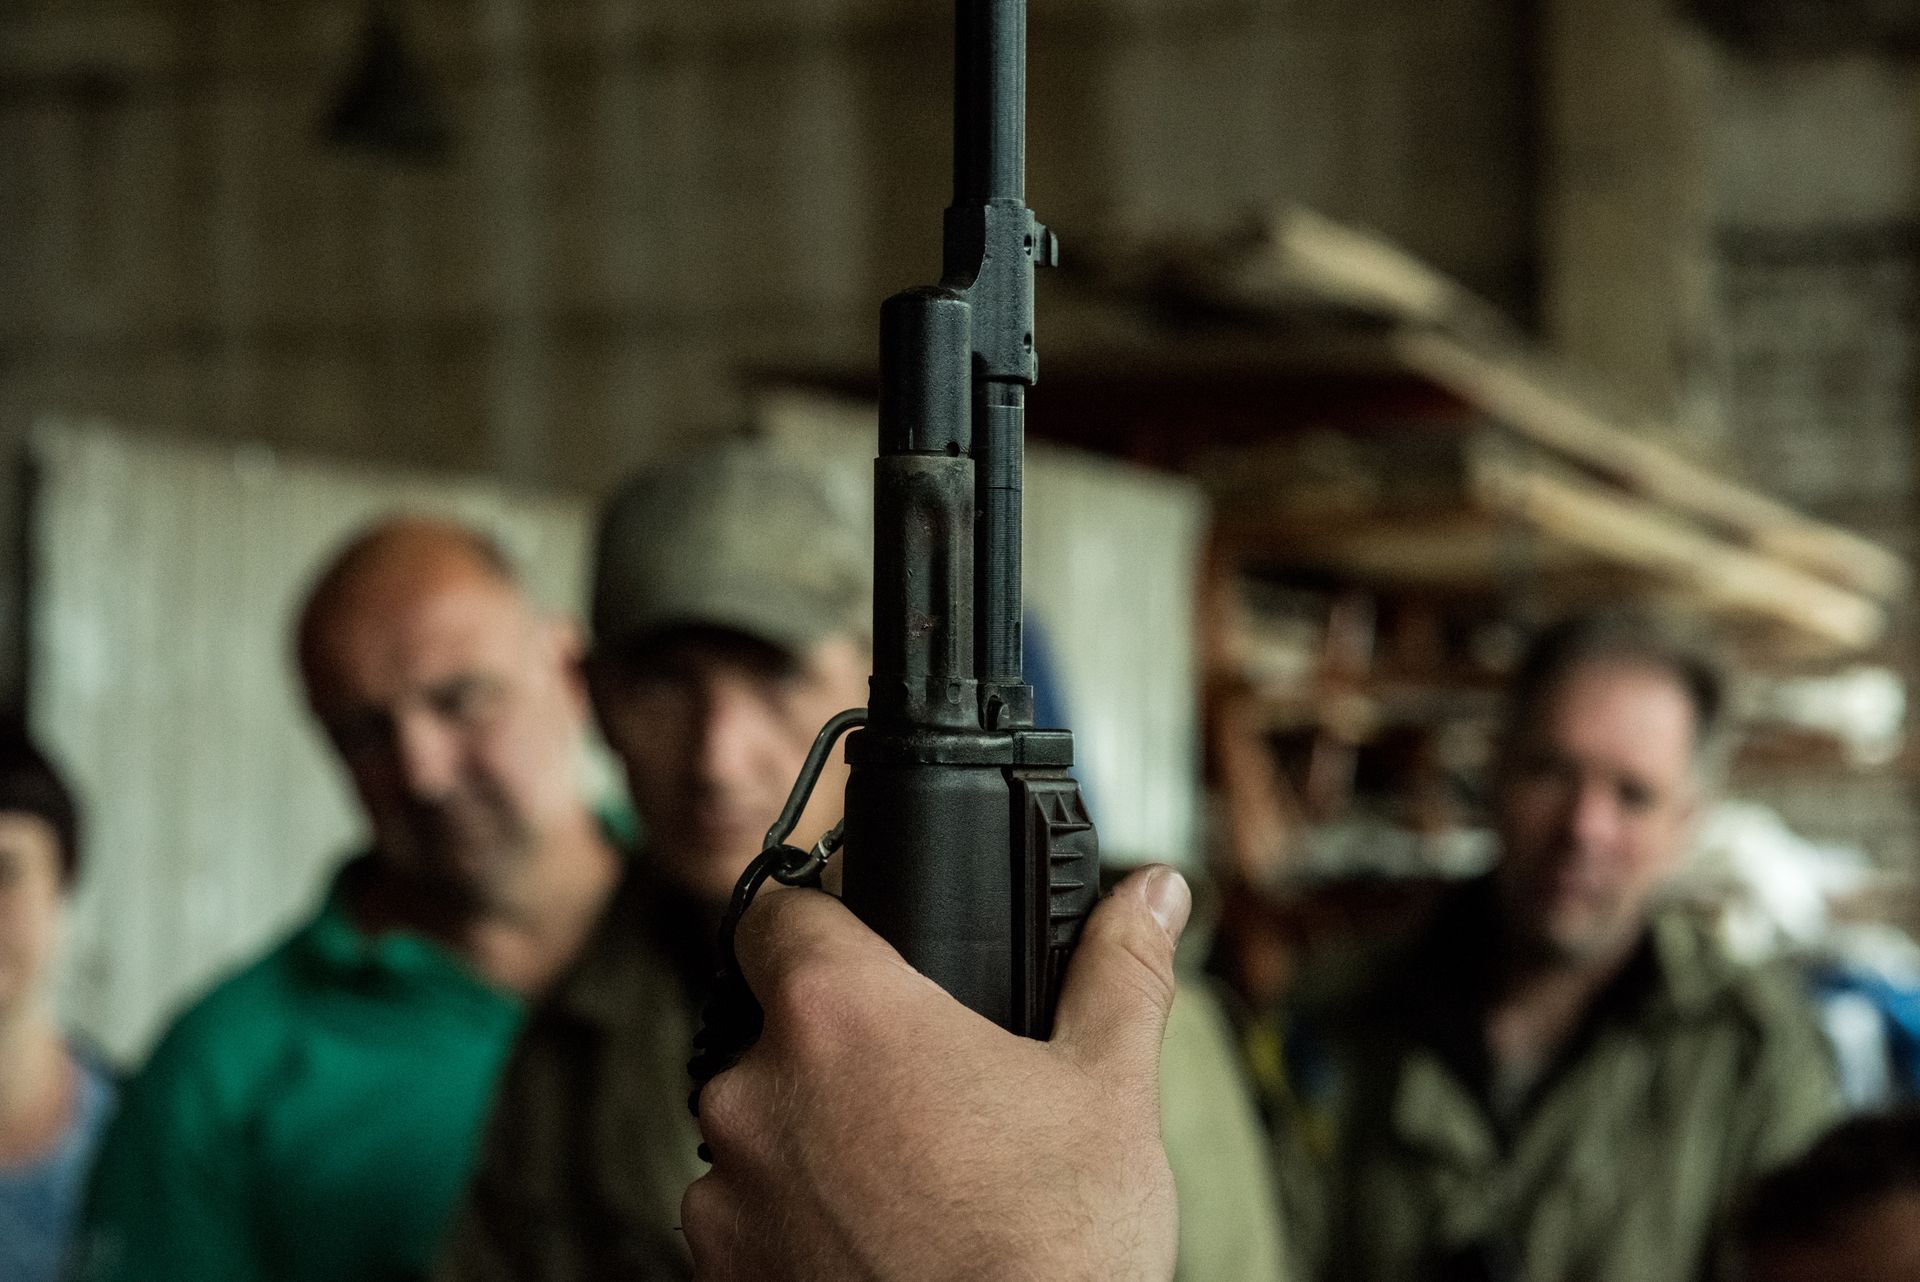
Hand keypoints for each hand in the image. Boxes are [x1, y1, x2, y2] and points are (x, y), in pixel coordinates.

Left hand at [683, 865, 1192, 1281]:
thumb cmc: (1058, 1245)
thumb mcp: (1108, 1087)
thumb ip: (1117, 970)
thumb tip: (1153, 892)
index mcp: (839, 1014)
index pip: (776, 914)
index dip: (820, 916)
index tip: (858, 937)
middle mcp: (756, 1092)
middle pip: (775, 1028)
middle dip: (841, 1048)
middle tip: (928, 1088)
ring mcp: (726, 1192)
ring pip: (763, 1126)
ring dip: (815, 1137)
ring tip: (914, 1178)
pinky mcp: (721, 1271)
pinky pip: (747, 1214)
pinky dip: (797, 1217)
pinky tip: (879, 1239)